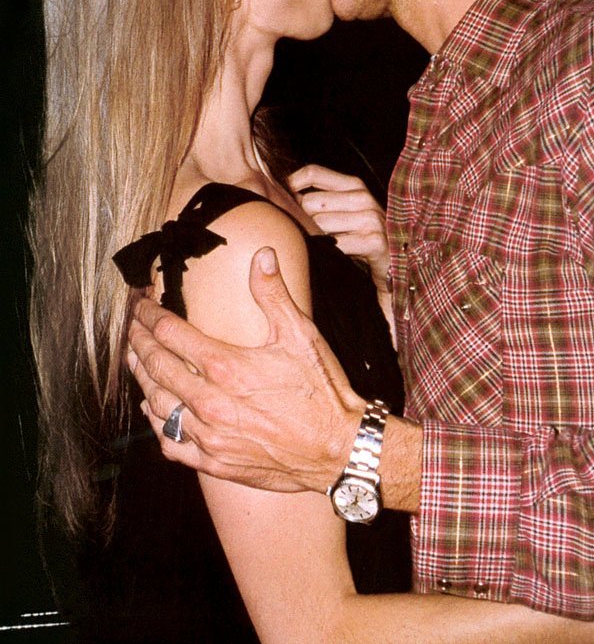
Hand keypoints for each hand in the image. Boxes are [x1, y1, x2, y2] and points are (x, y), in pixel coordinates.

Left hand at [127, 247, 363, 491]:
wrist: (338, 448)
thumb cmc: (321, 390)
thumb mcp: (301, 333)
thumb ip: (273, 293)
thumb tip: (261, 255)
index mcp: (225, 366)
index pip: (170, 333)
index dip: (150, 315)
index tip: (142, 305)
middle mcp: (209, 401)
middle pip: (155, 366)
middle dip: (139, 341)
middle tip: (133, 327)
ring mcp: (208, 435)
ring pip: (157, 404)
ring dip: (141, 378)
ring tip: (135, 360)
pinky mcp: (214, 461)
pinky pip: (170, 443)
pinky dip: (156, 423)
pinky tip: (153, 410)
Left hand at [288, 165, 389, 289]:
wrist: (391, 268)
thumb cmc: (357, 239)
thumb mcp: (342, 212)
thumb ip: (319, 199)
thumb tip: (280, 193)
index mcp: (354, 185)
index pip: (312, 173)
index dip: (292, 185)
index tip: (284, 202)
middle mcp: (363, 197)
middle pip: (311, 202)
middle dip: (306, 221)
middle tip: (314, 235)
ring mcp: (370, 219)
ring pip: (319, 225)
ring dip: (317, 240)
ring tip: (326, 247)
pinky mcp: (374, 241)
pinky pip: (335, 245)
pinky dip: (329, 254)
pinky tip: (335, 257)